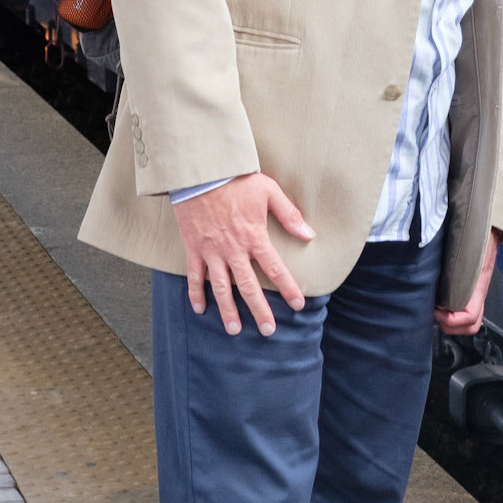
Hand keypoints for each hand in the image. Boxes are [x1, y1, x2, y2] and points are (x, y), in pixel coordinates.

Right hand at [172, 174, 314, 336]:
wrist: (201, 172)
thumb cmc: (237, 180)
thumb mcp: (269, 192)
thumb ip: (290, 215)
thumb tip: (309, 234)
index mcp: (254, 237)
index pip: (275, 269)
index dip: (288, 288)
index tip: (298, 305)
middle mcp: (233, 250)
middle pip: (248, 287)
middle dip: (259, 310)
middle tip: (268, 330)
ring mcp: (211, 251)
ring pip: (220, 288)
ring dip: (228, 310)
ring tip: (234, 330)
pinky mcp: (193, 248)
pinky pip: (194, 276)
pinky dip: (195, 294)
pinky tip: (200, 309)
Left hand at [434, 229, 499, 336]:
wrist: (486, 223)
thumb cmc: (474, 232)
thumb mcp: (460, 245)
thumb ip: (444, 257)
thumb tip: (423, 261)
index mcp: (478, 283)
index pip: (470, 316)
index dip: (451, 320)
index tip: (436, 309)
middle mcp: (479, 291)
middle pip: (471, 325)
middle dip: (451, 325)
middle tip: (434, 313)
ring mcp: (476, 290)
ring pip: (469, 320)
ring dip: (452, 321)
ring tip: (436, 308)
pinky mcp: (471, 287)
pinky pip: (465, 307)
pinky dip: (452, 311)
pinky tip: (439, 298)